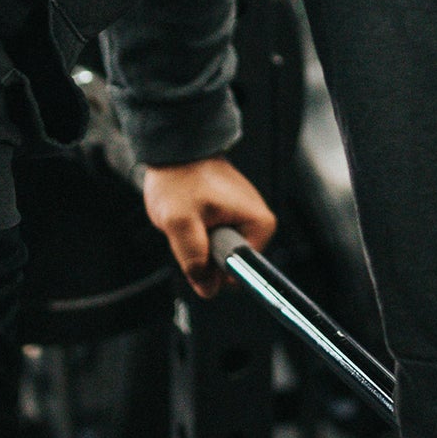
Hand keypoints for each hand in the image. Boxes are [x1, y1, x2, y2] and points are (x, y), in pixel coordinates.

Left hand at [143, 157, 275, 297]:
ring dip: (198, 243)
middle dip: (203, 254)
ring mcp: (245, 218)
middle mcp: (259, 223)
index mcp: (259, 225)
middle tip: (189, 227)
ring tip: (189, 217)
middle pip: (229, 265)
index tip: (197, 245)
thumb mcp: (180, 222)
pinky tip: (192, 214)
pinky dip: (198, 232)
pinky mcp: (232, 215)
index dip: (212, 269)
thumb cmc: (181, 178)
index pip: (240, 273)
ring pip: (218, 253)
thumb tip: (207, 288)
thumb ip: (194, 258)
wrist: (177, 149)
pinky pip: (215, 240)